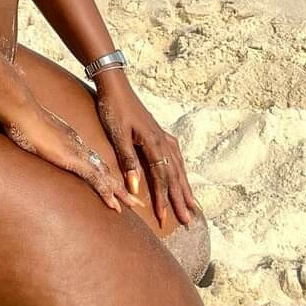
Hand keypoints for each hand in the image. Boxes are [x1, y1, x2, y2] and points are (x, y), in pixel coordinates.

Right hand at [6, 103, 143, 214]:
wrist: (22, 110)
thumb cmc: (22, 118)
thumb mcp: (31, 130)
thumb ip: (36, 136)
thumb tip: (31, 139)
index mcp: (70, 139)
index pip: (92, 159)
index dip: (104, 172)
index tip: (113, 184)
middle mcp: (78, 146)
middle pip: (104, 168)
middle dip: (120, 185)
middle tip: (136, 199)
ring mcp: (77, 153)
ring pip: (106, 176)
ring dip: (121, 192)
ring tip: (135, 205)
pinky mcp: (72, 160)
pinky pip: (94, 179)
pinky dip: (106, 193)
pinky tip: (114, 205)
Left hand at [93, 73, 199, 227]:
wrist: (115, 85)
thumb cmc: (113, 108)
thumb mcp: (117, 134)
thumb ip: (128, 160)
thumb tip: (136, 187)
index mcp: (153, 142)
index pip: (161, 177)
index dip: (163, 199)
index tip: (164, 219)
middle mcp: (163, 140)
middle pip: (175, 175)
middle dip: (180, 199)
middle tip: (188, 221)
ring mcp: (162, 135)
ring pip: (178, 166)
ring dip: (184, 187)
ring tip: (192, 205)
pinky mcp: (158, 132)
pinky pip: (175, 156)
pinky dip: (181, 170)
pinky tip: (182, 175)